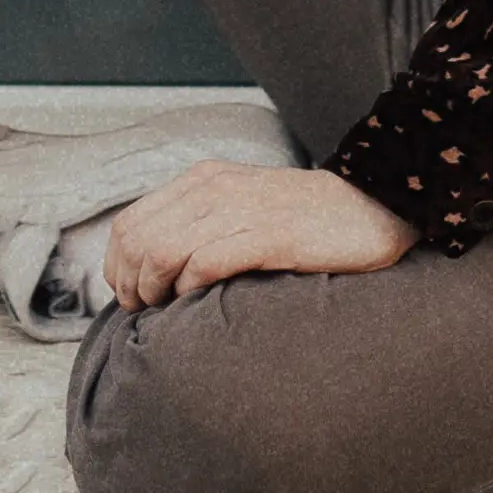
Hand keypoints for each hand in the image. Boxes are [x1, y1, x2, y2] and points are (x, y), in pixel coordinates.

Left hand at [104, 163, 416, 310]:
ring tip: (168, 309)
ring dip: (155, 290)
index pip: (129, 224)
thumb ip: (201, 225)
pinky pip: (206, 261)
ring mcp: (241, 209)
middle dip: (130, 285)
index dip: (118, 268)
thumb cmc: (307, 220)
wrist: (374, 205)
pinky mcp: (268, 235)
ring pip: (162, 251)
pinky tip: (200, 299)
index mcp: (203, 180)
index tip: (132, 297)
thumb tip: (155, 269)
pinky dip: (190, 287)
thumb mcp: (243, 208)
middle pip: (138, 240)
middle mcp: (215, 188)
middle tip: (147, 311)